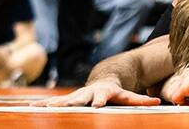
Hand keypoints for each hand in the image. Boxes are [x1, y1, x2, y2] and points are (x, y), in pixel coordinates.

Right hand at [30, 78, 159, 106]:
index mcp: (104, 93)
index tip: (97, 105)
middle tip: (64, 108)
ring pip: (65, 101)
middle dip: (73, 103)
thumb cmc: (117, 92)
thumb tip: (157, 102)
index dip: (100, 100)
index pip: (104, 97)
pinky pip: (55, 104)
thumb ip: (140, 100)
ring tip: (39, 109)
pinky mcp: (69, 100)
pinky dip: (44, 106)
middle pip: (81, 99)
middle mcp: (89, 93)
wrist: (104, 79)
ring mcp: (78, 96)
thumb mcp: (128, 95)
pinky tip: (31, 109)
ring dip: (53, 105)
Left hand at [161, 68, 188, 104]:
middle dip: (179, 98)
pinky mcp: (187, 85)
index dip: (179, 95)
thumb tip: (169, 95)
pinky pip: (175, 98)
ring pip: (171, 95)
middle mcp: (185, 72)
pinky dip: (184, 103)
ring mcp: (186, 77)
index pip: (171, 86)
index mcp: (187, 71)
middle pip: (169, 90)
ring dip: (182, 100)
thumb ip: (183, 88)